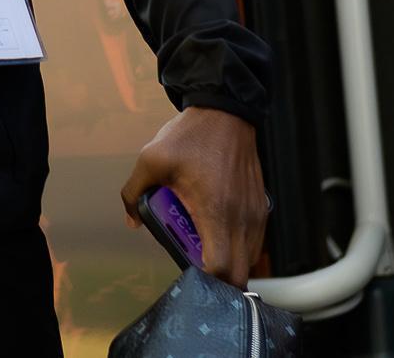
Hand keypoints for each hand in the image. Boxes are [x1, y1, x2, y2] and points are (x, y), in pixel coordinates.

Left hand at [120, 106, 267, 287]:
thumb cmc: (191, 136)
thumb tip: (131, 220)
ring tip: (203, 247)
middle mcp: (242, 219)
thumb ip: (133, 193)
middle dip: (218, 280)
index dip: (205, 280)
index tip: (188, 272)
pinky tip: (216, 231)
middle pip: (239, 274)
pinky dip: (238, 247)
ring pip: (249, 260)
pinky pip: (254, 241)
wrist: (224, 113)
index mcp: (215, 211)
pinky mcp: (261, 207)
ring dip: (229, 263)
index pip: (220, 268)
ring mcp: (256, 214)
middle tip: (194, 266)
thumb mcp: (150, 160)